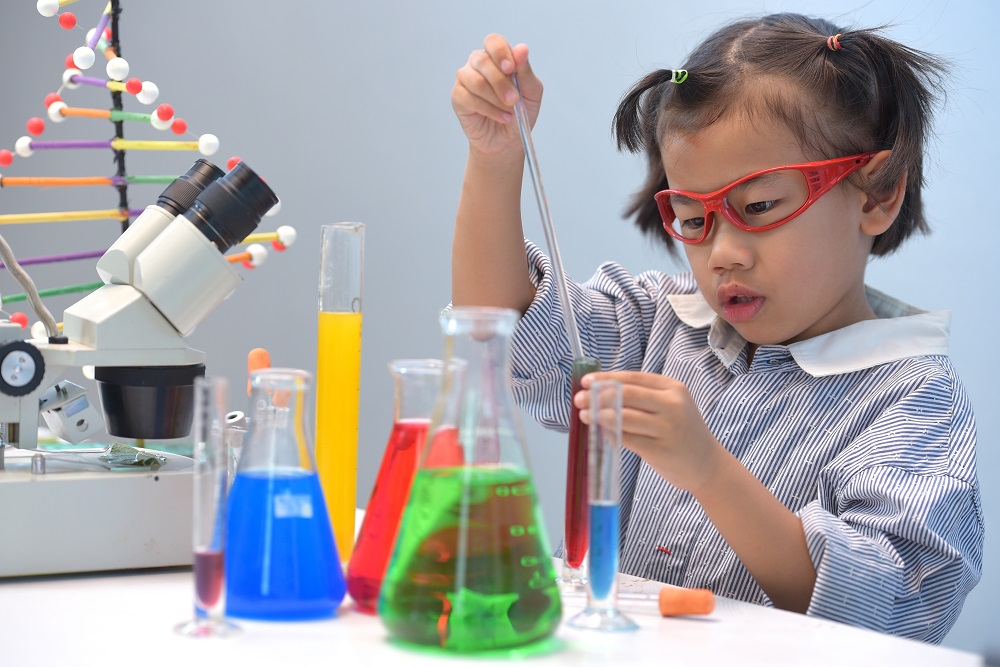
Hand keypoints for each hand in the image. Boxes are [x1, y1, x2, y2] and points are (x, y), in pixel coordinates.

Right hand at [451, 34, 542, 157]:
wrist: (508, 140)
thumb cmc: (519, 113)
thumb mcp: (531, 92)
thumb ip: (525, 71)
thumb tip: (522, 49)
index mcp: (497, 57)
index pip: (493, 42)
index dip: (500, 52)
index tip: (511, 68)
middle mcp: (479, 64)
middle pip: (482, 60)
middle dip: (501, 82)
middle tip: (513, 99)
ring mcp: (466, 79)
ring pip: (475, 80)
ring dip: (495, 98)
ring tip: (508, 111)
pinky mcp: (458, 97)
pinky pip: (469, 98)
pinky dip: (488, 109)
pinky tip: (500, 116)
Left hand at [575, 371, 723, 493]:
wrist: (707, 463)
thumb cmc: (681, 431)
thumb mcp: (671, 405)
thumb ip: (643, 397)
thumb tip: (601, 391)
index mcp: (673, 388)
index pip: (633, 378)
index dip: (606, 378)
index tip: (586, 381)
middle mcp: (672, 405)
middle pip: (626, 395)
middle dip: (598, 396)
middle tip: (579, 399)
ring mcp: (667, 428)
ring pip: (623, 417)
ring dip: (599, 415)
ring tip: (585, 415)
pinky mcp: (659, 450)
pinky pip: (626, 439)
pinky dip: (610, 434)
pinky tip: (600, 432)